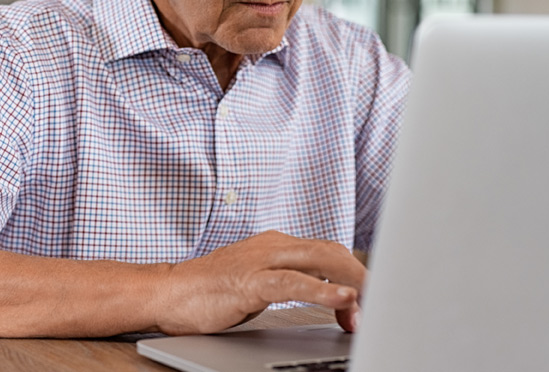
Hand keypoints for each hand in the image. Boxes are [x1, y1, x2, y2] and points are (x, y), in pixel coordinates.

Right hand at [151, 231, 365, 334]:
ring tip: (373, 302)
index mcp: (276, 245)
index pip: (329, 252)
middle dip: (363, 276)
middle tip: (382, 303)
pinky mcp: (249, 282)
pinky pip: (293, 283)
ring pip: (320, 261)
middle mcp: (272, 245)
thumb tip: (332, 300)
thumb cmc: (210, 291)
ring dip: (352, 282)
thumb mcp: (259, 283)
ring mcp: (260, 260)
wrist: (166, 293)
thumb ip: (291, 285)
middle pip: (333, 252)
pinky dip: (323, 291)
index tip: (371, 300)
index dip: (355, 273)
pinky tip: (343, 300)